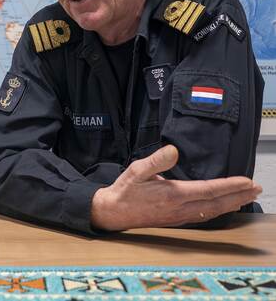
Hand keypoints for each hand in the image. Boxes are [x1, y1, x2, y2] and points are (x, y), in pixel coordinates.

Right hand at [91, 145, 260, 230]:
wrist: (113, 213)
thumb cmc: (125, 190)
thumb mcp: (136, 170)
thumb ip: (156, 160)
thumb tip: (173, 150)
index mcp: (172, 194)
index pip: (209, 190)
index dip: (230, 186)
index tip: (247, 181)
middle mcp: (180, 208)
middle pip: (217, 203)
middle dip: (239, 196)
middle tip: (257, 189)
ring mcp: (180, 216)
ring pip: (213, 212)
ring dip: (233, 204)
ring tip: (248, 197)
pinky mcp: (177, 220)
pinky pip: (205, 216)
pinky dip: (219, 210)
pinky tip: (224, 207)